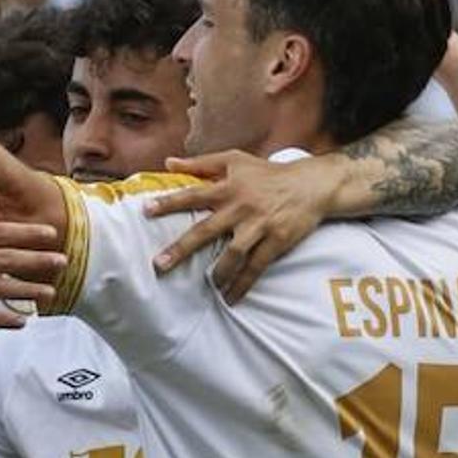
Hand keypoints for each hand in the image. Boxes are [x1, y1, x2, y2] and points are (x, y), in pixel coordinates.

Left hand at [143, 151, 338, 302]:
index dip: (170, 202)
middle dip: (182, 248)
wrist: (311, 185)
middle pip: (207, 230)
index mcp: (228, 187)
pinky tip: (231, 297)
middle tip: (160, 265)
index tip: (146, 211)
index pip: (193, 195)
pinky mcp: (277, 241)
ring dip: (217, 273)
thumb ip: (201, 163)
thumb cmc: (267, 173)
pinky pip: (257, 267)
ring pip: (234, 254)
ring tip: (206, 287)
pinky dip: (243, 283)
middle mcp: (241, 207)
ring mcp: (259, 226)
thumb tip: (168, 163)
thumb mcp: (235, 160)